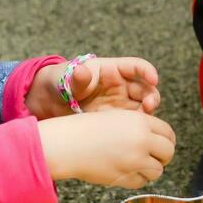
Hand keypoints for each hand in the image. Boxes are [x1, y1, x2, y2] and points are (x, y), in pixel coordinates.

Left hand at [26, 57, 161, 117]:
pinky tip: (135, 135)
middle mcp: (121, 87)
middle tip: (149, 105)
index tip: (154, 79)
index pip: (136, 67)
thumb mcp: (67, 78)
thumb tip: (80, 71)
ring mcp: (120, 105)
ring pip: (142, 108)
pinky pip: (132, 124)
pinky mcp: (116, 121)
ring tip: (145, 122)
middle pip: (145, 89)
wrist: (49, 104)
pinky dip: (137, 129)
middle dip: (151, 96)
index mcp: (112, 70)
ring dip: (147, 114)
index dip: (147, 71)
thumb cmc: (60, 83)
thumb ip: (77, 77)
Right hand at [38, 111, 176, 188]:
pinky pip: (141, 182)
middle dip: (163, 157)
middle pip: (168, 152)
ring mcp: (135, 160)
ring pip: (157, 170)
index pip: (168, 133)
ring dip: (149, 170)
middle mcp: (141, 140)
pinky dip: (136, 179)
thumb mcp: (117, 118)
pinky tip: (125, 172)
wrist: (67, 144)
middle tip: (153, 158)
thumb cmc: (86, 129)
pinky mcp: (125, 177)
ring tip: (136, 165)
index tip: (162, 146)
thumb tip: (157, 141)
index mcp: (140, 121)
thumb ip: (139, 128)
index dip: (167, 140)